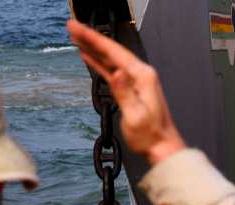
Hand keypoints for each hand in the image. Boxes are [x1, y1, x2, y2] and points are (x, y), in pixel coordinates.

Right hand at [67, 19, 186, 165]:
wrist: (162, 148)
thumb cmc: (151, 137)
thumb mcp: (135, 116)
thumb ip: (125, 93)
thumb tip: (117, 73)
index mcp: (143, 77)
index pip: (114, 52)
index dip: (94, 38)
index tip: (78, 28)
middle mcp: (141, 75)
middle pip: (112, 51)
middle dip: (91, 38)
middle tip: (72, 26)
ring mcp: (136, 81)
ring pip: (110, 59)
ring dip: (93, 47)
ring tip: (76, 36)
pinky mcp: (131, 88)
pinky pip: (112, 70)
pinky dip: (99, 62)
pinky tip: (89, 56)